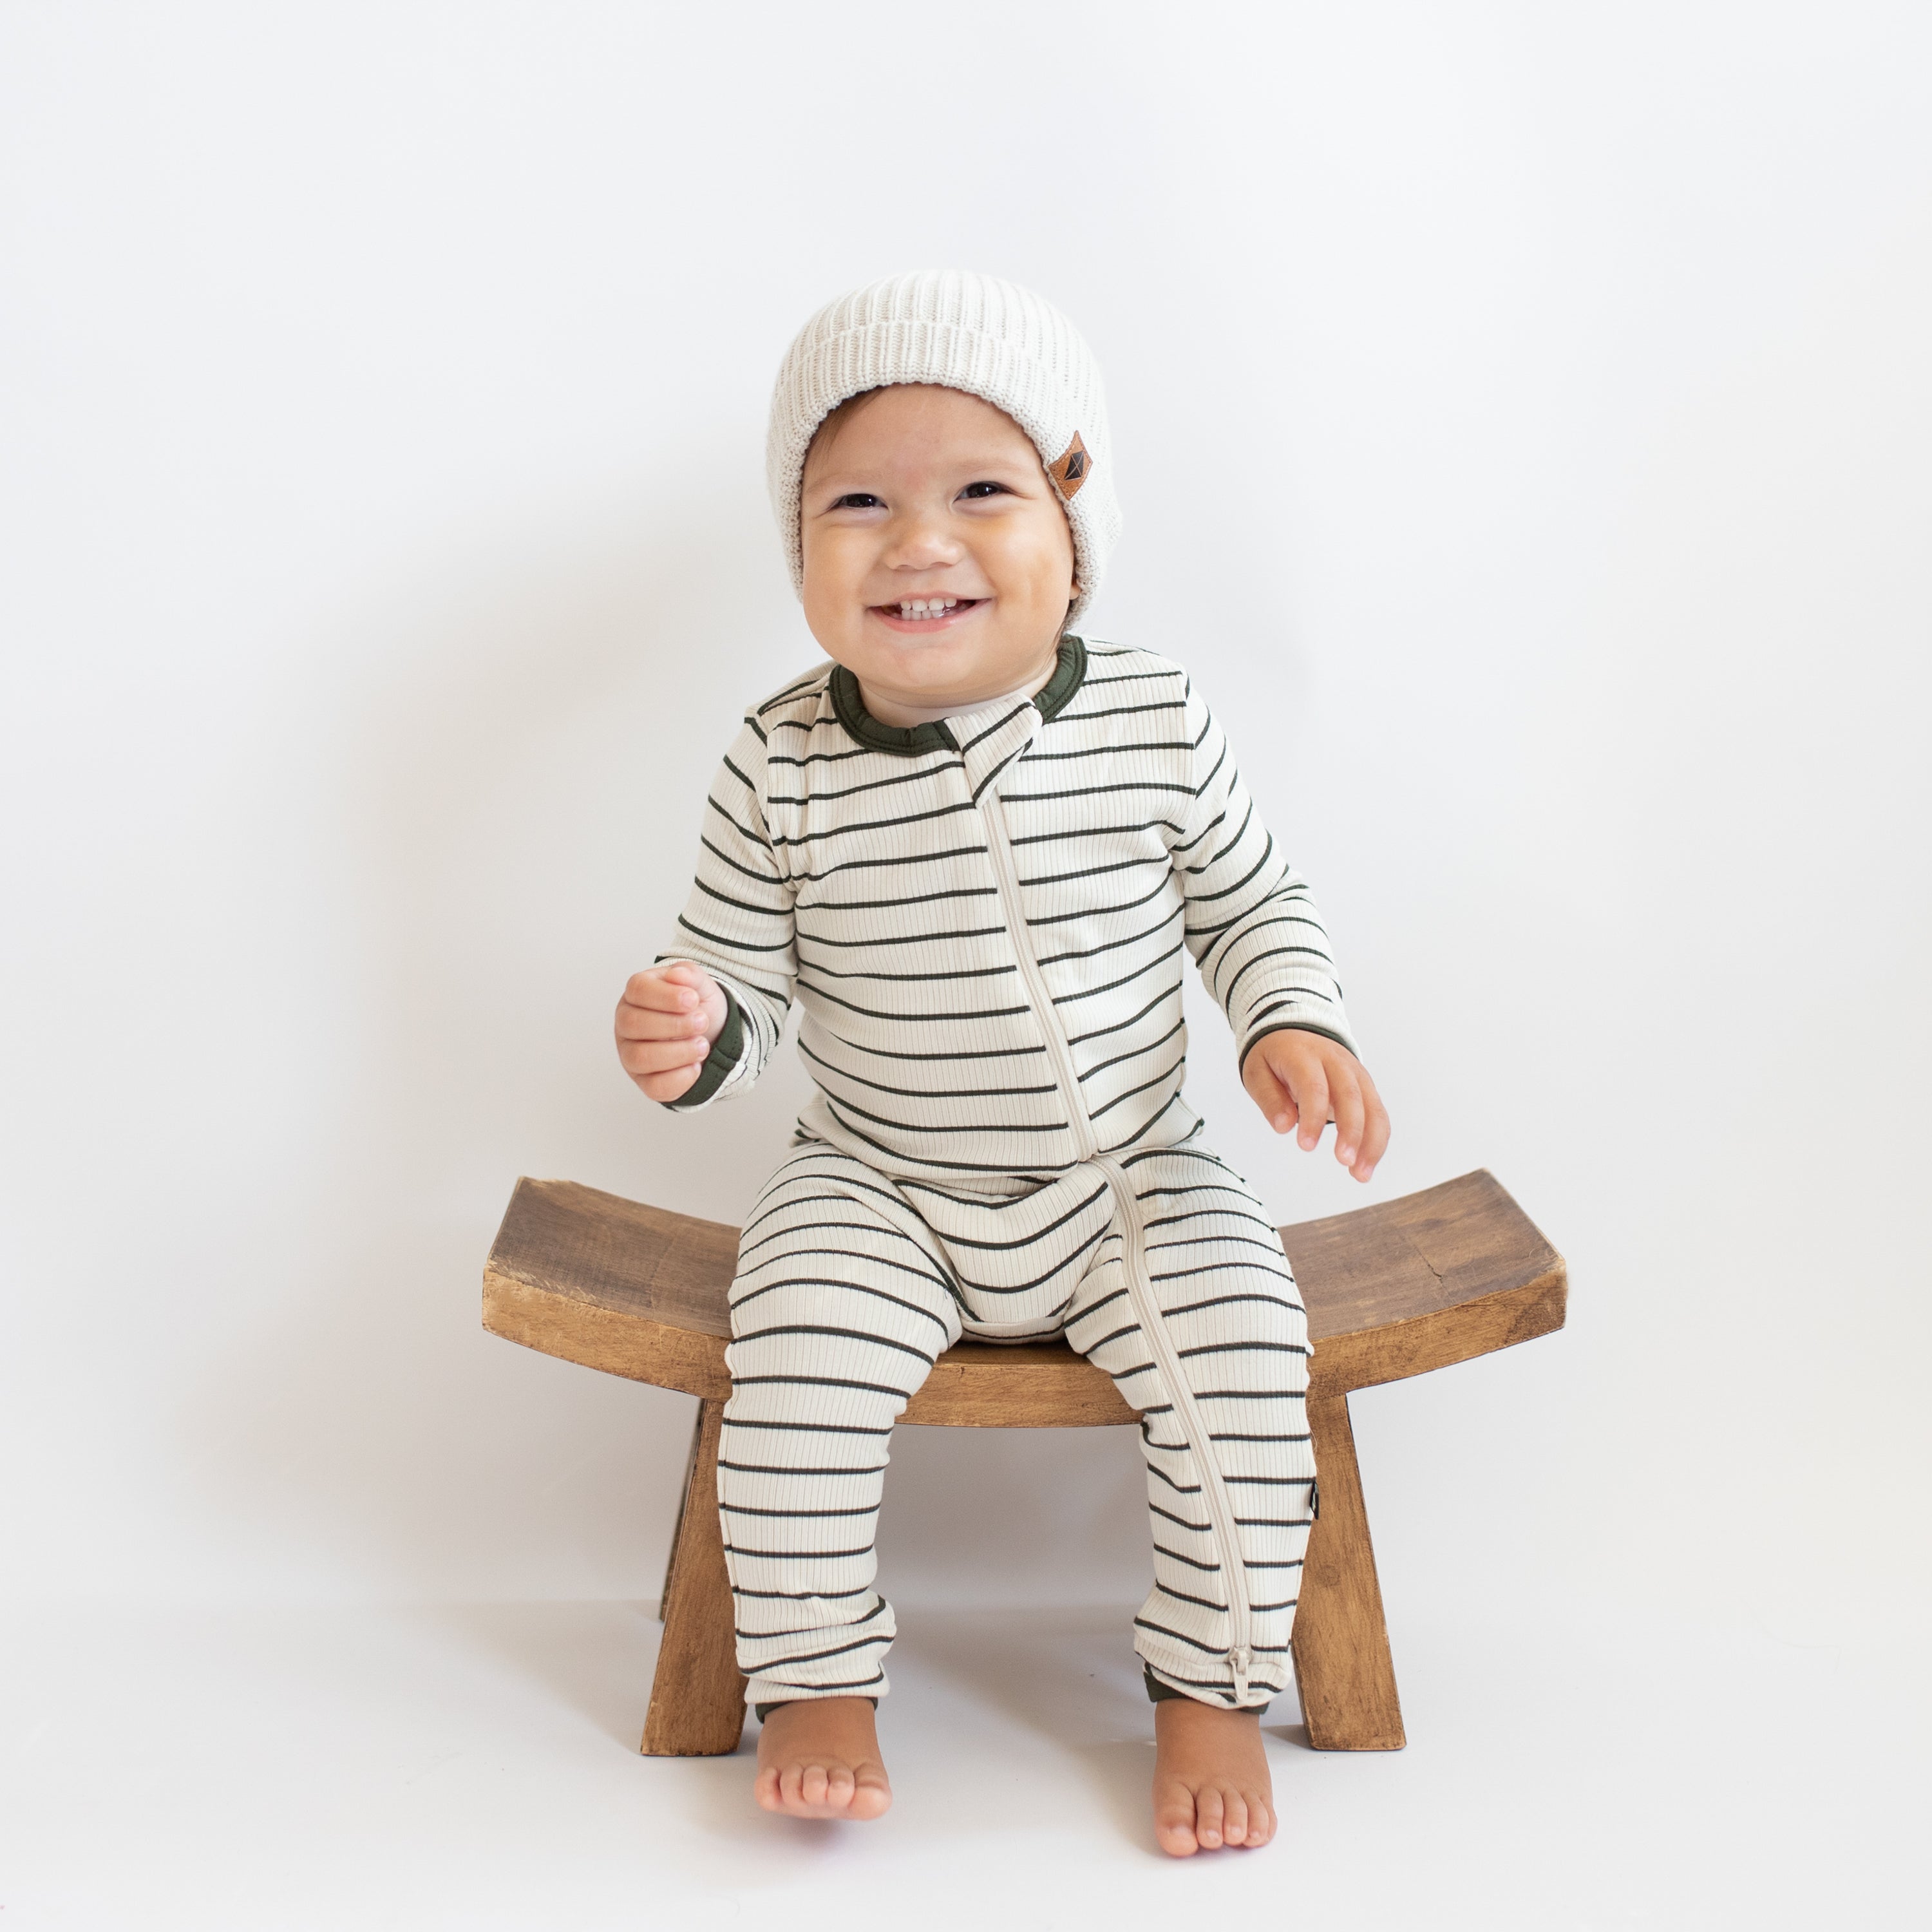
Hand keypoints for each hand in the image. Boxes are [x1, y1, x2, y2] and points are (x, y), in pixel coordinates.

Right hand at [614, 962, 728, 1102]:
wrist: (709, 1033)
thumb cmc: (696, 1006)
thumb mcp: (700, 985)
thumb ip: (690, 975)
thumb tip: (678, 976)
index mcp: (636, 994)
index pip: (638, 990)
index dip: (666, 996)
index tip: (693, 1000)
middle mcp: (626, 1024)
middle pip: (634, 1024)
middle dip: (674, 1024)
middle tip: (702, 1022)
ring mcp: (631, 1054)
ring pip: (641, 1058)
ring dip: (678, 1052)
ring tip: (702, 1045)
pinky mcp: (644, 1081)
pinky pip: (654, 1087)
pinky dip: (679, 1078)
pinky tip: (696, 1066)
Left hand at [1241, 1030, 1388, 1182]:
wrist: (1296, 1029)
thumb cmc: (1275, 1056)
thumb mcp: (1257, 1072)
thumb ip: (1269, 1098)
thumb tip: (1283, 1126)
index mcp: (1305, 1056)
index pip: (1314, 1087)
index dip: (1312, 1118)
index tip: (1306, 1146)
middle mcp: (1337, 1062)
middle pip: (1352, 1096)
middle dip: (1352, 1131)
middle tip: (1344, 1162)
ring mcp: (1355, 1073)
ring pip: (1373, 1107)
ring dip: (1371, 1142)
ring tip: (1360, 1174)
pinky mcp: (1365, 1086)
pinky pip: (1378, 1114)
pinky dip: (1376, 1141)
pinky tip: (1366, 1165)